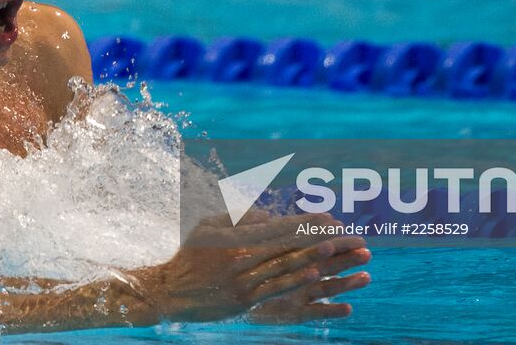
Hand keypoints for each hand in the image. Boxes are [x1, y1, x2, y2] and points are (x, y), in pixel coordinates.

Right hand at [133, 212, 371, 324]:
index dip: (307, 221)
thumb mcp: (209, 225)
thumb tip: (270, 216)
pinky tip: (316, 277)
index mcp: (238, 235)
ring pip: (286, 265)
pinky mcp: (244, 300)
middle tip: (346, 232)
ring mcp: (245, 278)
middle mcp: (244, 255)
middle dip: (319, 237)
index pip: (281, 225)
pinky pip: (276, 289)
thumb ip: (240, 218)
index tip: (331, 217)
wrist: (169, 290)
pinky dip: (297, 282)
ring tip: (336, 248)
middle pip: (289, 244)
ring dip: (313, 256)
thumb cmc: (190, 255)